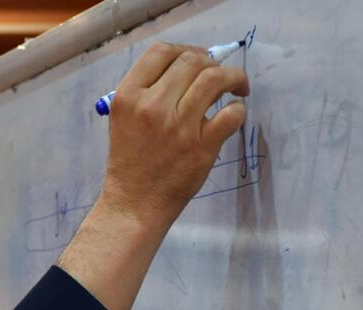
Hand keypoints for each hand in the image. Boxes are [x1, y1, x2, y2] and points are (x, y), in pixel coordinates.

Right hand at [57, 43, 249, 309]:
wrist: (134, 205)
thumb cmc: (131, 162)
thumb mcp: (124, 120)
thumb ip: (148, 92)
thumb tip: (190, 66)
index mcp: (128, 97)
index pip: (161, 52)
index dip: (185, 50)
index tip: (196, 61)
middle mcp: (152, 106)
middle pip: (192, 61)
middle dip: (211, 63)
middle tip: (219, 77)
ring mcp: (178, 126)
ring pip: (215, 79)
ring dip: (234, 78)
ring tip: (237, 88)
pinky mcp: (201, 147)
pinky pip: (231, 114)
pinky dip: (238, 109)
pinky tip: (233, 114)